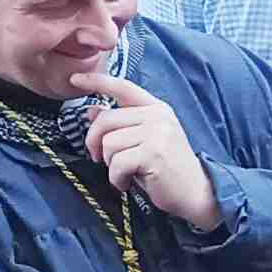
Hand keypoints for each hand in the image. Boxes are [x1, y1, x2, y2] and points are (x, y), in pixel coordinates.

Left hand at [75, 66, 222, 230]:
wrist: (196, 192)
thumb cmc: (167, 167)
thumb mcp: (143, 140)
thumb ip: (120, 123)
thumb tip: (92, 110)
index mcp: (156, 108)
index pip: (122, 87)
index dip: (97, 81)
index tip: (75, 79)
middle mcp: (158, 116)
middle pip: (105, 120)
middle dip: (95, 142)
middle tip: (101, 159)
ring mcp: (158, 133)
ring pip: (109, 143)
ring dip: (109, 163)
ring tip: (123, 172)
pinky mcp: (154, 153)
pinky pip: (117, 163)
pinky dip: (116, 178)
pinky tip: (127, 182)